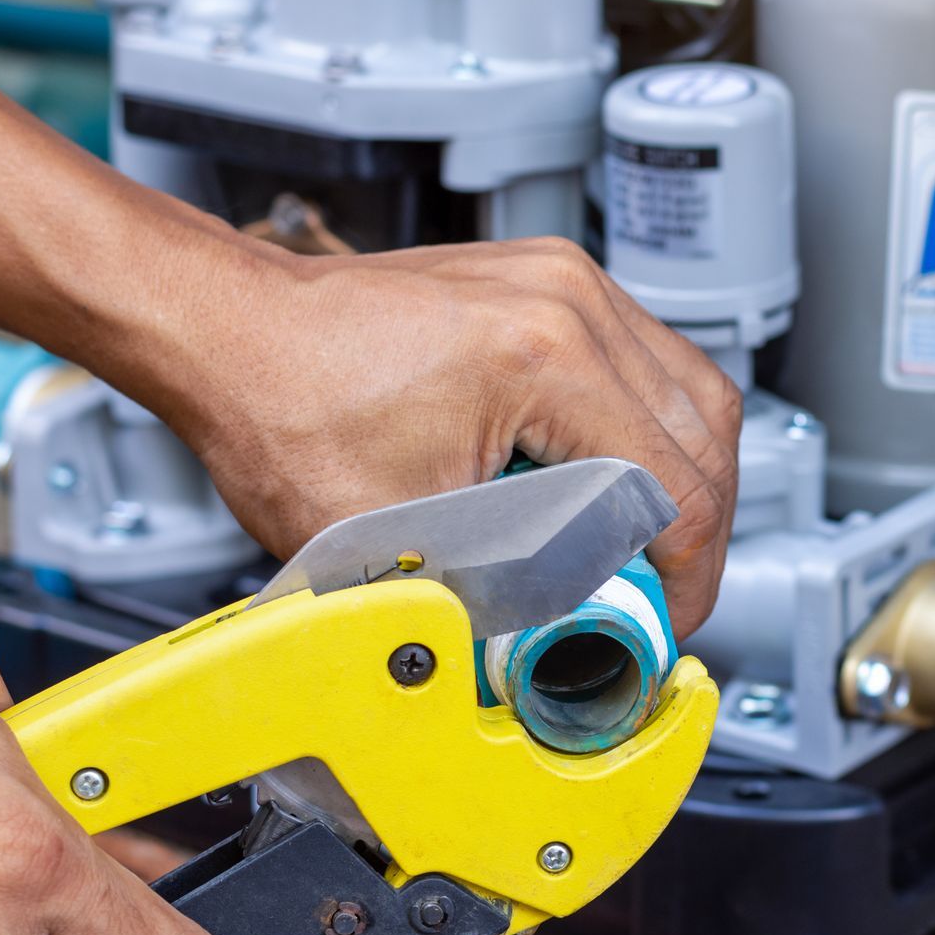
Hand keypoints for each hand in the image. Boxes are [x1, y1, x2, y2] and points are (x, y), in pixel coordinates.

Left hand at [149, 237, 742, 636]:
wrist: (227, 331)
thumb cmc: (279, 406)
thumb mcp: (395, 540)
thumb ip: (495, 600)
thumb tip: (558, 654)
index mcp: (543, 356)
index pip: (680, 483)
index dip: (690, 573)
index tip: (671, 619)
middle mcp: (567, 300)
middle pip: (707, 428)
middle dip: (700, 527)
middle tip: (665, 592)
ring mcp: (561, 280)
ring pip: (689, 385)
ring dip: (685, 472)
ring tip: (646, 540)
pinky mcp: (546, 282)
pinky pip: (644, 356)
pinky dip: (648, 425)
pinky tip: (616, 474)